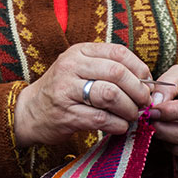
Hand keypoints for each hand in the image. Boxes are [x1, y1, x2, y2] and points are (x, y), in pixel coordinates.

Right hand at [14, 43, 152, 146]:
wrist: (30, 112)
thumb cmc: (65, 90)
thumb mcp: (83, 69)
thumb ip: (110, 69)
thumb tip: (147, 82)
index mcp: (81, 51)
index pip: (119, 53)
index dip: (140, 69)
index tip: (148, 84)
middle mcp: (72, 66)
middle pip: (118, 73)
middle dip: (138, 90)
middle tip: (144, 103)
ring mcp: (67, 90)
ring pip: (111, 95)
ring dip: (129, 108)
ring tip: (133, 115)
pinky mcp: (66, 114)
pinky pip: (101, 118)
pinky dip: (117, 124)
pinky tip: (120, 126)